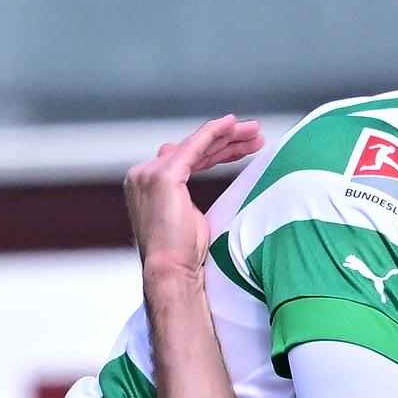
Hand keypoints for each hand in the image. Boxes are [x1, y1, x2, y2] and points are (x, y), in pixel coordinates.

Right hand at [123, 115, 263, 279]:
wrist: (172, 272)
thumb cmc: (183, 255)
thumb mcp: (187, 218)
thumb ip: (187, 197)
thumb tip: (198, 187)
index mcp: (146, 184)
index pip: (187, 158)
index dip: (217, 151)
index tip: (244, 146)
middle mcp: (143, 174)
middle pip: (192, 149)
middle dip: (226, 140)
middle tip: (254, 134)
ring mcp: (150, 173)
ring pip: (196, 144)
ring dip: (227, 135)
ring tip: (254, 131)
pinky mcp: (163, 175)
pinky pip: (194, 145)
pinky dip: (213, 132)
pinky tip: (232, 124)